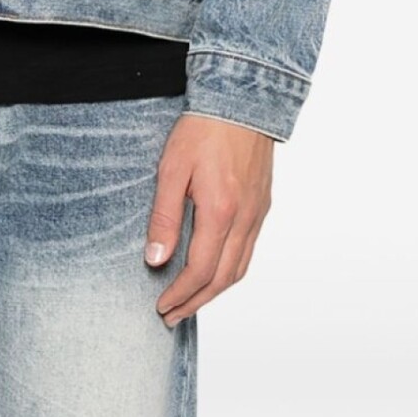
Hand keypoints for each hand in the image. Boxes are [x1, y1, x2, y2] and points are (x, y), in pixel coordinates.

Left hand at [144, 112, 273, 325]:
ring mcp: (257, 213)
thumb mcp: (171, 169)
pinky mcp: (262, 205)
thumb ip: (164, 216)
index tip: (162, 306)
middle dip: (196, 302)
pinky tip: (214, 269)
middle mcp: (245, 219)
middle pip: (222, 279)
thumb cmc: (202, 129)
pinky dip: (230, 270)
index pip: (200, 271)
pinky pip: (248, 250)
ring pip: (239, 268)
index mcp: (220, 212)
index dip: (180, 294)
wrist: (241, 100)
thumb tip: (155, 259)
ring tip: (191, 300)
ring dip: (215, 291)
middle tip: (173, 315)